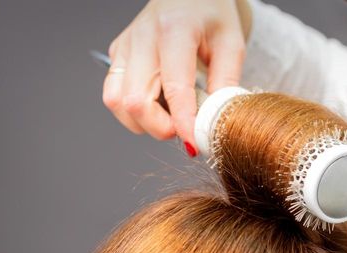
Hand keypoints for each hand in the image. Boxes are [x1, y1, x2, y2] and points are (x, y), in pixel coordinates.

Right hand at [103, 0, 249, 155]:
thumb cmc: (213, 15)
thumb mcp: (232, 44)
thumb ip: (226, 83)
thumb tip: (217, 122)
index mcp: (174, 30)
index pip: (174, 88)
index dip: (183, 122)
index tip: (195, 143)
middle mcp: (142, 37)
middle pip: (134, 101)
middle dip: (160, 127)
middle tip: (184, 129)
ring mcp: (124, 45)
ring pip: (116, 102)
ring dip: (143, 122)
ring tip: (172, 117)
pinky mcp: (116, 54)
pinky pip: (114, 94)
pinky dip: (134, 111)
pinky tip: (158, 105)